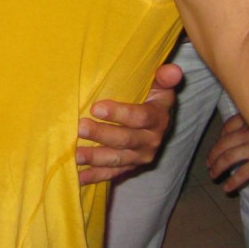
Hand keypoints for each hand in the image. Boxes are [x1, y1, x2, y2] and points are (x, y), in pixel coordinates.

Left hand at [78, 62, 181, 184]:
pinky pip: (112, 174)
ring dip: (96, 158)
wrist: (154, 124)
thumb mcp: (159, 86)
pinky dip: (95, 176)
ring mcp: (139, 157)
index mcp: (157, 119)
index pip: (139, 117)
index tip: (96, 107)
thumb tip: (173, 69)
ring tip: (76, 154)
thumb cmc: (150, 98)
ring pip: (117, 159)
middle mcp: (151, 141)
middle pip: (125, 140)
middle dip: (101, 134)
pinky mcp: (129, 168)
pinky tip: (79, 177)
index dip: (119, 113)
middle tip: (80, 128)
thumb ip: (163, 78)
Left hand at [207, 112, 248, 192]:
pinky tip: (227, 188)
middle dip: (213, 155)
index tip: (218, 145)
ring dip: (217, 168)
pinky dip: (233, 181)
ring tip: (213, 175)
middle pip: (223, 144)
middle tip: (209, 164)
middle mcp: (248, 132)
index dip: (219, 138)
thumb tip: (245, 130)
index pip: (227, 127)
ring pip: (228, 158)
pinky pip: (243, 173)